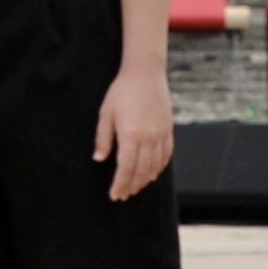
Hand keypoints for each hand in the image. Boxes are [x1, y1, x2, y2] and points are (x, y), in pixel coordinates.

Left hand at [88, 56, 173, 200]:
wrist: (145, 73)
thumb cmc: (122, 91)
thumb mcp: (106, 113)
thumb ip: (103, 138)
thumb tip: (99, 159)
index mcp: (131, 134)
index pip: (126, 168)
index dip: (120, 184)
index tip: (114, 194)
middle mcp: (149, 138)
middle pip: (141, 171)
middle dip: (131, 186)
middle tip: (123, 195)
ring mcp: (161, 135)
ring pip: (155, 166)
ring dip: (145, 180)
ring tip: (135, 187)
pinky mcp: (168, 130)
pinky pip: (166, 155)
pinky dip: (159, 168)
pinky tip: (151, 173)